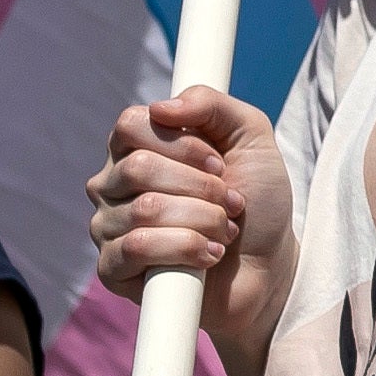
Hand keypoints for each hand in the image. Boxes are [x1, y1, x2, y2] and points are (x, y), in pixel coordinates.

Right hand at [89, 89, 291, 310]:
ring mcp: (107, 227)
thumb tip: (161, 107)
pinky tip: (208, 256)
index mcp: (136, 147)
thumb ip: (212, 105)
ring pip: (145, 209)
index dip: (183, 144)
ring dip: (203, 220)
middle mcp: (112, 184)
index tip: (219, 164)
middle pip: (139, 168)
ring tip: (224, 231)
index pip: (131, 125)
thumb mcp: (250, 137)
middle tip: (230, 203)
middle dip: (201, 188)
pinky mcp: (112, 270)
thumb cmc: (255, 201)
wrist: (268, 267)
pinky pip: (137, 247)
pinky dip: (185, 248)